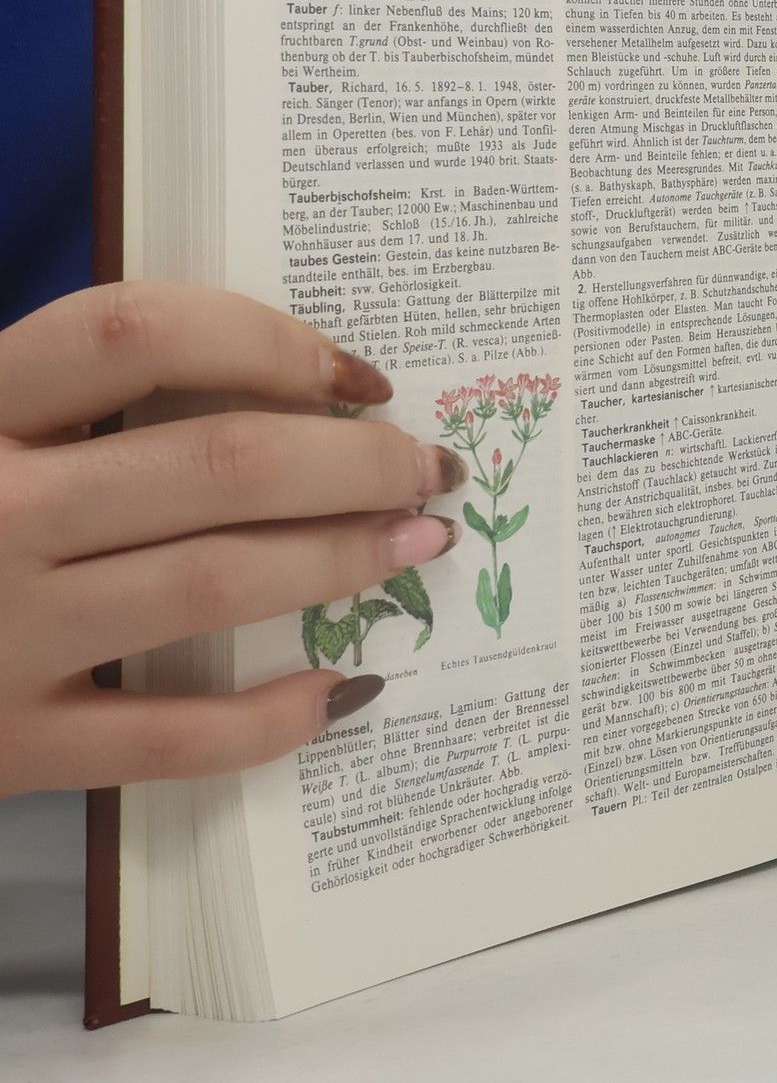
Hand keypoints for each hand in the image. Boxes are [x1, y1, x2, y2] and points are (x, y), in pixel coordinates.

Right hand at [0, 284, 466, 796]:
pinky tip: (341, 686)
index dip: (268, 340)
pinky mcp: (7, 748)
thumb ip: (70, 395)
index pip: (133, 334)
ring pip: (215, 581)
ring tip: (419, 539)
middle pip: (214, 462)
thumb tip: (280, 382)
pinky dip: (272, 716)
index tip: (355, 374)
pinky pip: (169, 738)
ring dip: (343, 556)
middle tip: (429, 465)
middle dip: (353, 461)